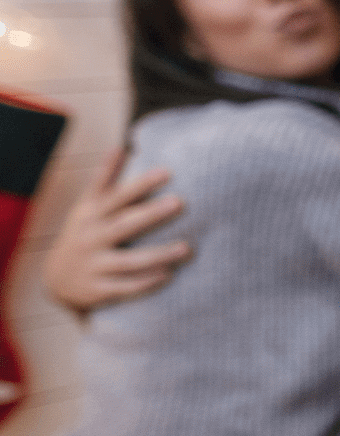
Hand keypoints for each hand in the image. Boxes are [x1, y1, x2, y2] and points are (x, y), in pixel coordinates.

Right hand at [43, 147, 191, 315]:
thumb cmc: (84, 233)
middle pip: (123, 225)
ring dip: (158, 254)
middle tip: (180, 202)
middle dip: (151, 214)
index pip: (117, 196)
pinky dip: (145, 282)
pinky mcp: (97, 289)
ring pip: (128, 260)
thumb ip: (105, 179)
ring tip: (186, 248)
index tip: (167, 171)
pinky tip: (168, 275)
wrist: (56, 280)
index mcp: (91, 214)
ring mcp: (93, 264)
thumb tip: (121, 147)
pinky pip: (124, 286)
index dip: (140, 184)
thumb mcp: (87, 206)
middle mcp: (91, 238)